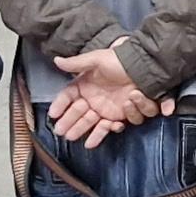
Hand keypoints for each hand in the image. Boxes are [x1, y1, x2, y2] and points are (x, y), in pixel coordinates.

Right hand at [47, 44, 163, 144]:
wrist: (143, 66)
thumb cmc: (119, 60)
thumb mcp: (97, 59)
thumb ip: (76, 63)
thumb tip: (57, 61)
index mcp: (85, 85)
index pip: (68, 97)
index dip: (60, 105)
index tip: (53, 114)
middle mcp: (93, 99)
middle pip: (78, 113)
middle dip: (68, 122)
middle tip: (60, 131)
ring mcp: (106, 108)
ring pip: (92, 122)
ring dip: (83, 129)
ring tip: (73, 137)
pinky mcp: (120, 115)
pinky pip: (113, 125)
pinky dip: (109, 129)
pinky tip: (107, 127)